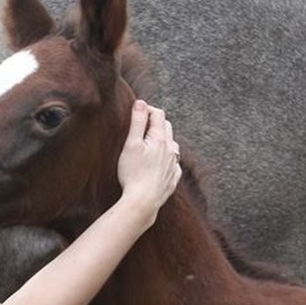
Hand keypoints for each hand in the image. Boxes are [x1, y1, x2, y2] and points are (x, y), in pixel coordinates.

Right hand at [116, 99, 182, 221]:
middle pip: (167, 127)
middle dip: (155, 123)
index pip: (158, 114)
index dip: (147, 109)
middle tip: (141, 126)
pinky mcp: (173, 178)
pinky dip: (167, 158)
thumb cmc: (133, 173)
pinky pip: (174, 163)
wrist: (143, 201)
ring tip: (150, 144)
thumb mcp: (131, 144)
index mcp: (160, 139)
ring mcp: (173, 164)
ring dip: (163, 140)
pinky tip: (159, 163)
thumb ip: (137, 122)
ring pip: (172, 145)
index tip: (136, 111)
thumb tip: (141, 103)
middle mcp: (171, 149)